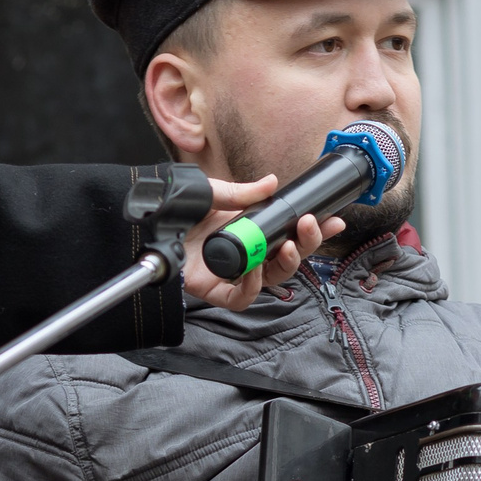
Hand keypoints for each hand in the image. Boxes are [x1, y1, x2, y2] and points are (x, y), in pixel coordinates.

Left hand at [182, 174, 344, 311]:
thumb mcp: (214, 193)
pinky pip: (244, 296)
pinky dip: (253, 285)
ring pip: (273, 278)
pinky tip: (255, 268)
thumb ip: (242, 192)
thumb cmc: (177, 212)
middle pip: (288, 257)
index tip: (333, 218)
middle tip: (311, 225)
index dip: (312, 229)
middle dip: (307, 243)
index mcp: (250, 230)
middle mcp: (247, 253)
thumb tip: (271, 183)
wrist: (148, 225)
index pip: (289, 233)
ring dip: (287, 262)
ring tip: (289, 245)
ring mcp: (234, 273)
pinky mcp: (217, 291)